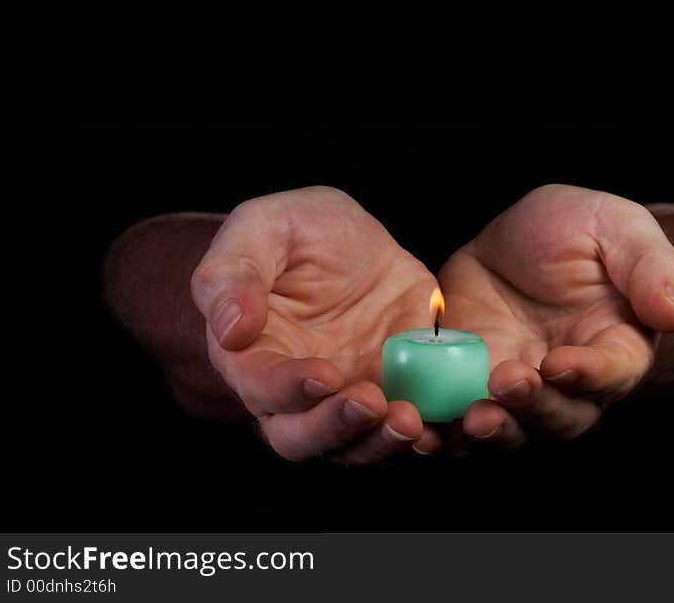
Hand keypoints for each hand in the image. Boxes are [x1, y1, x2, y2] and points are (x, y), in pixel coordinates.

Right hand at [191, 187, 441, 462]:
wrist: (351, 240)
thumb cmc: (294, 231)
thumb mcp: (263, 228)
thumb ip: (234, 272)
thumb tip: (229, 328)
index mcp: (253, 355)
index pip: (260, 387)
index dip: (287, 389)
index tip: (324, 375)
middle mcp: (297, 391)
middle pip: (303, 436)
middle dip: (337, 428)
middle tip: (372, 403)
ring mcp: (349, 396)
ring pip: (356, 444)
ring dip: (381, 442)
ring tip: (411, 420)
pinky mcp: (397, 390)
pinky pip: (408, 426)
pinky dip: (427, 432)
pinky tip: (444, 420)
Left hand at [438, 184, 673, 450]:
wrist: (520, 237)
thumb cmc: (581, 230)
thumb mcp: (617, 226)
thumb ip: (650, 266)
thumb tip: (671, 312)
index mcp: (615, 345)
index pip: (612, 373)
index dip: (589, 375)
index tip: (560, 363)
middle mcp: (569, 380)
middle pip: (562, 418)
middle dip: (535, 408)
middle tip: (507, 382)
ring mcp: (518, 384)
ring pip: (513, 429)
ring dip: (494, 429)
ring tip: (470, 417)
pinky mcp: (469, 380)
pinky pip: (459, 415)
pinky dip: (445, 426)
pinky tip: (428, 419)